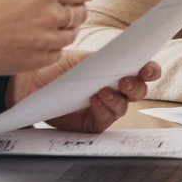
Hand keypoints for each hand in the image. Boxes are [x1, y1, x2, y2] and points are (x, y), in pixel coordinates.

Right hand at [0, 0, 96, 79]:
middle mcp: (51, 14)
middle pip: (81, 13)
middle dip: (76, 10)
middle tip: (65, 11)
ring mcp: (46, 39)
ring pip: (71, 35)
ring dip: (65, 30)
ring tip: (48, 27)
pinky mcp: (38, 60)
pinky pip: (57, 53)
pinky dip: (52, 48)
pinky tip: (39, 43)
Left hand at [9, 52, 162, 132]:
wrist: (31, 83)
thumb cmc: (57, 67)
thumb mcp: (83, 59)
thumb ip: (106, 60)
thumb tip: (125, 59)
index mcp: (117, 69)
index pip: (143, 71)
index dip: (150, 70)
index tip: (148, 69)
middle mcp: (115, 89)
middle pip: (138, 91)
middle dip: (136, 86)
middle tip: (126, 81)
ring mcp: (106, 106)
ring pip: (123, 106)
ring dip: (117, 99)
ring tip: (102, 91)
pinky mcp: (94, 122)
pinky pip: (106, 119)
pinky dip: (103, 109)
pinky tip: (94, 101)